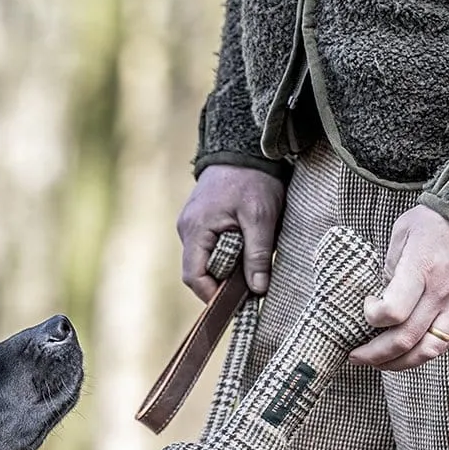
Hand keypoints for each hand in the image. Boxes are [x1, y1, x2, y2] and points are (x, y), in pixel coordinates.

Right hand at [177, 165, 285, 301]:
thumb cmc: (252, 179)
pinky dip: (226, 253)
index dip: (212, 295)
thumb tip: (258, 289)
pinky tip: (244, 247)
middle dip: (222, 282)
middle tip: (249, 284)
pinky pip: (209, 247)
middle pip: (198, 272)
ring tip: (250, 262)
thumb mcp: (261, 217)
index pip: (194, 277)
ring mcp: (191, 224)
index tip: (236, 303)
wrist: (244, 146)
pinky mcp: (200, 220)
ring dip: (226, 267)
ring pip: (205, 260)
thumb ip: (257, 255)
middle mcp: (186, 229)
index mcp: (195, 229)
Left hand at [349, 204, 448, 370]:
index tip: (368, 306)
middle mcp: (442, 292)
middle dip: (374, 355)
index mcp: (422, 268)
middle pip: (405, 339)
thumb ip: (389, 266)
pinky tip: (403, 356)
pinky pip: (444, 346)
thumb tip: (379, 298)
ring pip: (426, 351)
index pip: (393, 311)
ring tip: (378, 363)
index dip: (372, 316)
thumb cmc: (437, 223)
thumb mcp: (404, 231)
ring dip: (397, 364)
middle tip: (356, 355)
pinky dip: (420, 356)